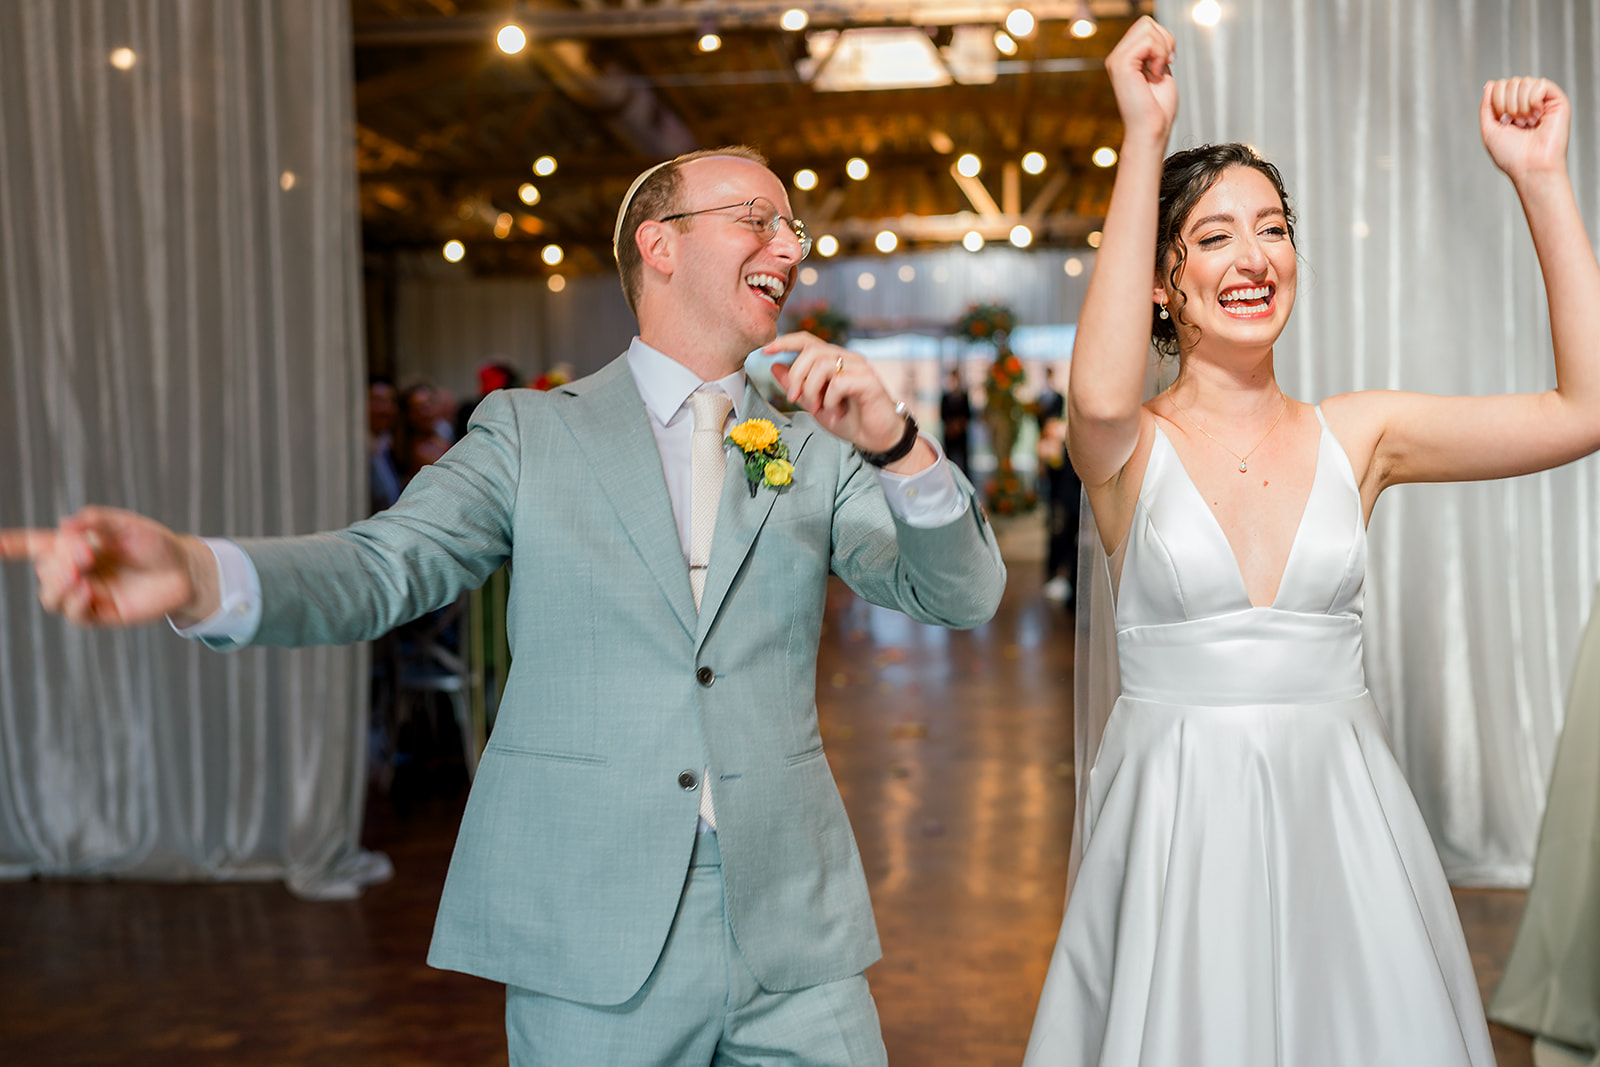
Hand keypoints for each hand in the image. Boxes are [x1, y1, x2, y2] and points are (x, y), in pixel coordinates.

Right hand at [0, 506, 216, 626]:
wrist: (185, 570)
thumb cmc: (155, 544)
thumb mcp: (128, 525)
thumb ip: (98, 521)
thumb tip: (66, 525)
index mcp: (75, 546)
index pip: (35, 545)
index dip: (12, 545)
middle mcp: (75, 570)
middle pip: (45, 569)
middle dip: (60, 560)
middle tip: (87, 552)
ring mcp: (86, 593)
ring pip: (51, 596)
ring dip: (59, 584)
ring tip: (78, 574)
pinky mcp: (102, 614)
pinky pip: (76, 614)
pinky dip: (75, 603)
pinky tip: (86, 591)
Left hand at [766, 332, 929, 468]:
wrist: (876, 439)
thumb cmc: (849, 420)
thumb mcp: (814, 404)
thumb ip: (796, 386)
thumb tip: (774, 366)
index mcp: (833, 360)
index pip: (807, 340)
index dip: (784, 342)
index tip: (764, 351)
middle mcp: (847, 358)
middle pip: (810, 351)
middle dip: (796, 377)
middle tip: (794, 399)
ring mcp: (859, 367)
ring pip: (822, 365)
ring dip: (812, 390)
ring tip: (820, 408)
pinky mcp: (869, 381)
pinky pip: (839, 382)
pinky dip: (830, 400)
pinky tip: (836, 412)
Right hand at [1106, 15, 1177, 145]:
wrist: (1152, 130)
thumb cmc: (1158, 109)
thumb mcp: (1160, 70)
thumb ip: (1156, 51)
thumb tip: (1160, 33)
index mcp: (1125, 58)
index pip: (1146, 26)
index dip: (1164, 39)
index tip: (1167, 62)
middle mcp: (1117, 57)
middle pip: (1146, 22)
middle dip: (1164, 40)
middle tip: (1164, 65)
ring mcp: (1116, 60)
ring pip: (1147, 27)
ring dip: (1162, 48)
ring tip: (1159, 70)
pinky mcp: (1120, 65)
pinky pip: (1147, 41)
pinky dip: (1159, 55)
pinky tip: (1155, 74)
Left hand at [1482, 77, 1569, 182]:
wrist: (1530, 167)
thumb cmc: (1511, 155)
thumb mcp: (1489, 129)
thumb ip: (1486, 106)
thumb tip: (1490, 83)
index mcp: (1512, 108)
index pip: (1499, 85)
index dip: (1496, 102)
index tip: (1504, 122)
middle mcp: (1527, 102)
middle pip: (1510, 82)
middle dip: (1507, 105)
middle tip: (1516, 125)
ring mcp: (1542, 100)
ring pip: (1524, 82)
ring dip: (1520, 107)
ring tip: (1527, 123)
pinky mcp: (1557, 100)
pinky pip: (1540, 84)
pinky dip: (1533, 102)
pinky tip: (1538, 117)